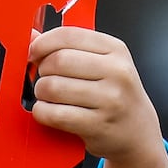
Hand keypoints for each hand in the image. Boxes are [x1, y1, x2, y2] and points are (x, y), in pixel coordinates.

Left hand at [28, 26, 167, 167]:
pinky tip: (47, 112)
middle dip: (42, 71)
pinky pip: (56, 114)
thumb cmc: (114, 95)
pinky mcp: (98, 125)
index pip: (68, 35)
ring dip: (41, 93)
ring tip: (48, 97)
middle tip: (45, 79)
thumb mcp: (102, 64)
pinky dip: (42, 112)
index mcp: (116, 50)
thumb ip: (68, 48)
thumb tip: (29, 35)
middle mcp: (117, 72)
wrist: (138, 132)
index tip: (34, 53)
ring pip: (53, 87)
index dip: (43, 43)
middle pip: (58, 60)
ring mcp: (110, 100)